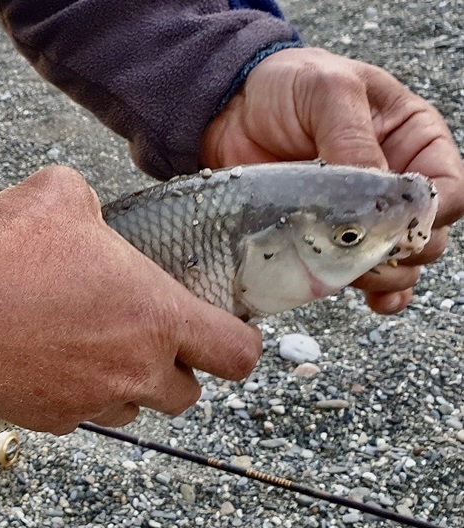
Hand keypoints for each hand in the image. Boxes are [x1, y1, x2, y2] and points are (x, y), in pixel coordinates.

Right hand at [0, 166, 261, 433]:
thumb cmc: (5, 247)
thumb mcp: (63, 196)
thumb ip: (96, 212)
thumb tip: (87, 218)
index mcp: (157, 315)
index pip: (236, 355)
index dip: (238, 346)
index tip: (225, 336)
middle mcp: (134, 370)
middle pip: (186, 395)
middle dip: (173, 370)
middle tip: (145, 340)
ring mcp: (91, 401)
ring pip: (132, 411)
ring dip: (123, 387)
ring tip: (88, 351)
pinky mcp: (49, 420)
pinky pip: (80, 416)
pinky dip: (74, 396)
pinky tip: (46, 362)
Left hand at [201, 47, 463, 313]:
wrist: (230, 108)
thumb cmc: (287, 86)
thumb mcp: (326, 91)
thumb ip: (352, 137)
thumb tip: (375, 188)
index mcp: (412, 141)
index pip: (448, 189)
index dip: (432, 214)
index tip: (400, 225)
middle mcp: (394, 183)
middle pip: (424, 235)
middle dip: (403, 251)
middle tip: (365, 251)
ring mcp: (360, 215)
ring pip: (397, 263)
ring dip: (383, 276)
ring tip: (353, 274)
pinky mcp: (324, 237)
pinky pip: (358, 274)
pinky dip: (368, 291)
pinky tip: (363, 296)